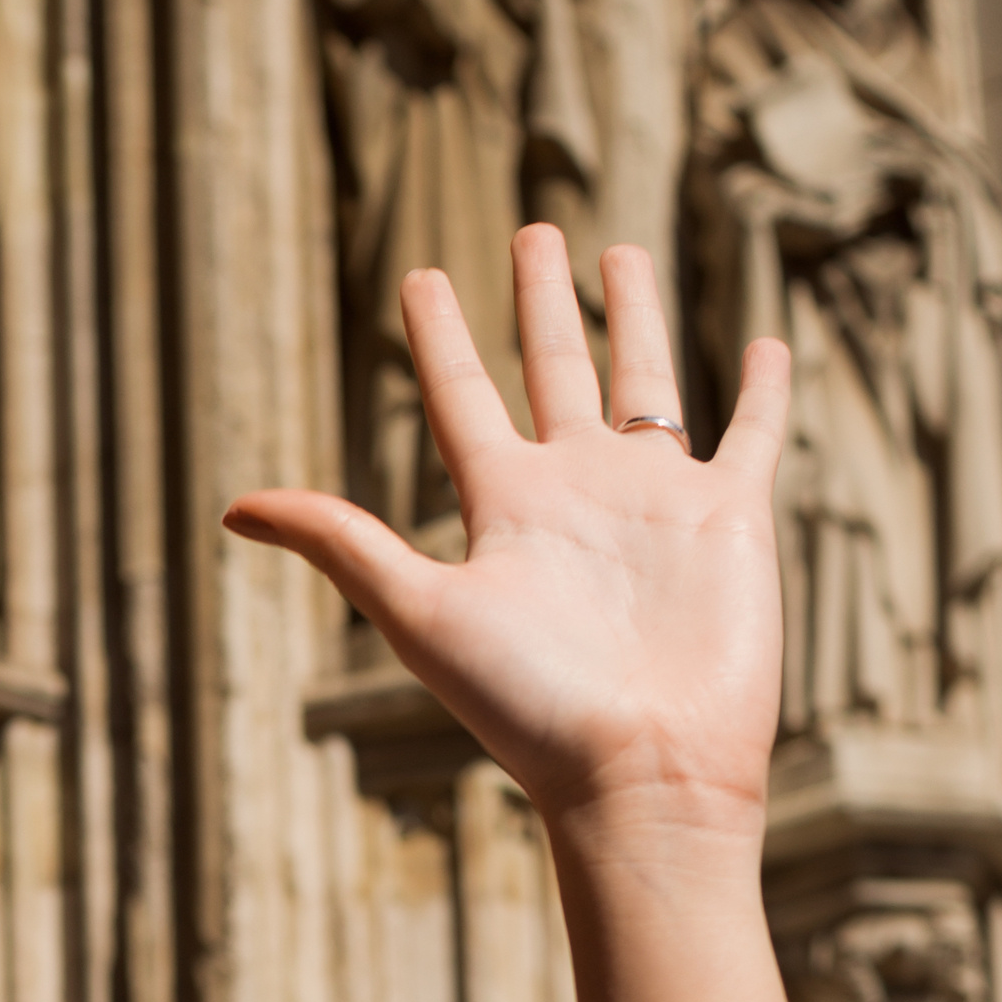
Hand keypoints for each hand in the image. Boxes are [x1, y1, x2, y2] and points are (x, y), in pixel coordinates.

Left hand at [228, 228, 787, 830]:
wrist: (640, 772)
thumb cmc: (527, 705)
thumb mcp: (418, 611)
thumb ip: (340, 543)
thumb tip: (232, 508)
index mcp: (504, 507)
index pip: (464, 399)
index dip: (441, 337)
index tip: (421, 277)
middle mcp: (577, 493)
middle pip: (555, 370)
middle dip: (541, 301)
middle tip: (532, 229)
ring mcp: (655, 503)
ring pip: (647, 382)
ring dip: (636, 319)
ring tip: (621, 254)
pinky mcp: (730, 519)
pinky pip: (751, 436)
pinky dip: (763, 392)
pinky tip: (769, 343)